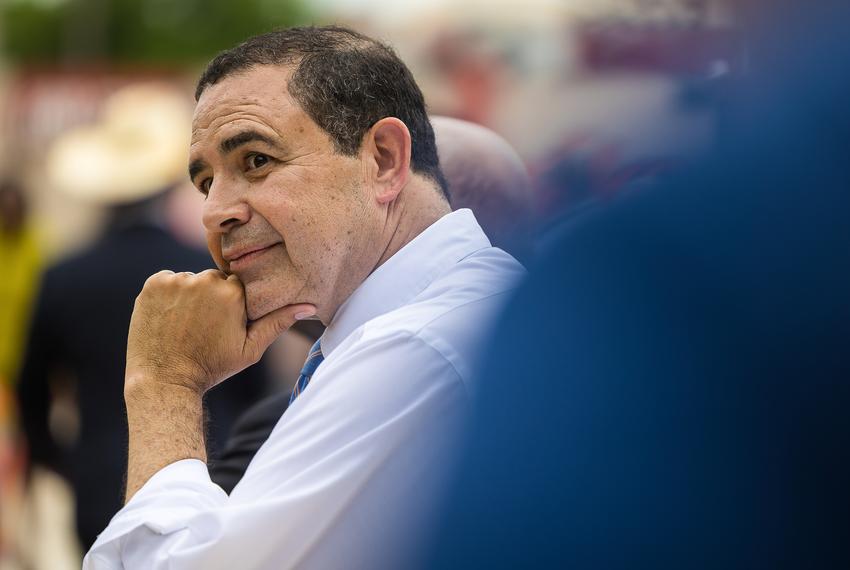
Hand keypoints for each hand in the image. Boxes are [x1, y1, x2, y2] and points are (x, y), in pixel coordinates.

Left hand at [125, 269, 314, 395]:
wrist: (164, 380)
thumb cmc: (212, 367)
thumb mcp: (250, 349)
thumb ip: (278, 323)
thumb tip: (309, 306)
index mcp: (233, 293)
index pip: (239, 285)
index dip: (233, 305)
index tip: (224, 324)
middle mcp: (206, 280)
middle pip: (215, 280)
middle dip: (213, 297)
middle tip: (204, 326)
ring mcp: (177, 281)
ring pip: (192, 280)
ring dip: (190, 295)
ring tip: (186, 324)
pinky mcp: (154, 284)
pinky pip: (168, 280)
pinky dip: (169, 295)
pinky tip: (170, 318)